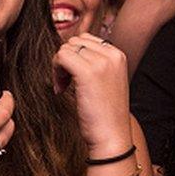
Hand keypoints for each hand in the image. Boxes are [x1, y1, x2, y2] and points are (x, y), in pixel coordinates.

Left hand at [52, 33, 131, 153]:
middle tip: (66, 83)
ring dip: (59, 67)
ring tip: (65, 87)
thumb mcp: (105, 80)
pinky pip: (61, 57)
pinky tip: (61, 90)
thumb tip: (68, 48)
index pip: (86, 39)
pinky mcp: (88, 72)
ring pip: (66, 49)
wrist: (111, 136)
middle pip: (74, 42)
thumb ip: (94, 62)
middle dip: (65, 60)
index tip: (73, 77)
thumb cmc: (105, 113)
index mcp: (118, 55)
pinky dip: (56, 73)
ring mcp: (101, 62)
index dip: (74, 56)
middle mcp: (112, 55)